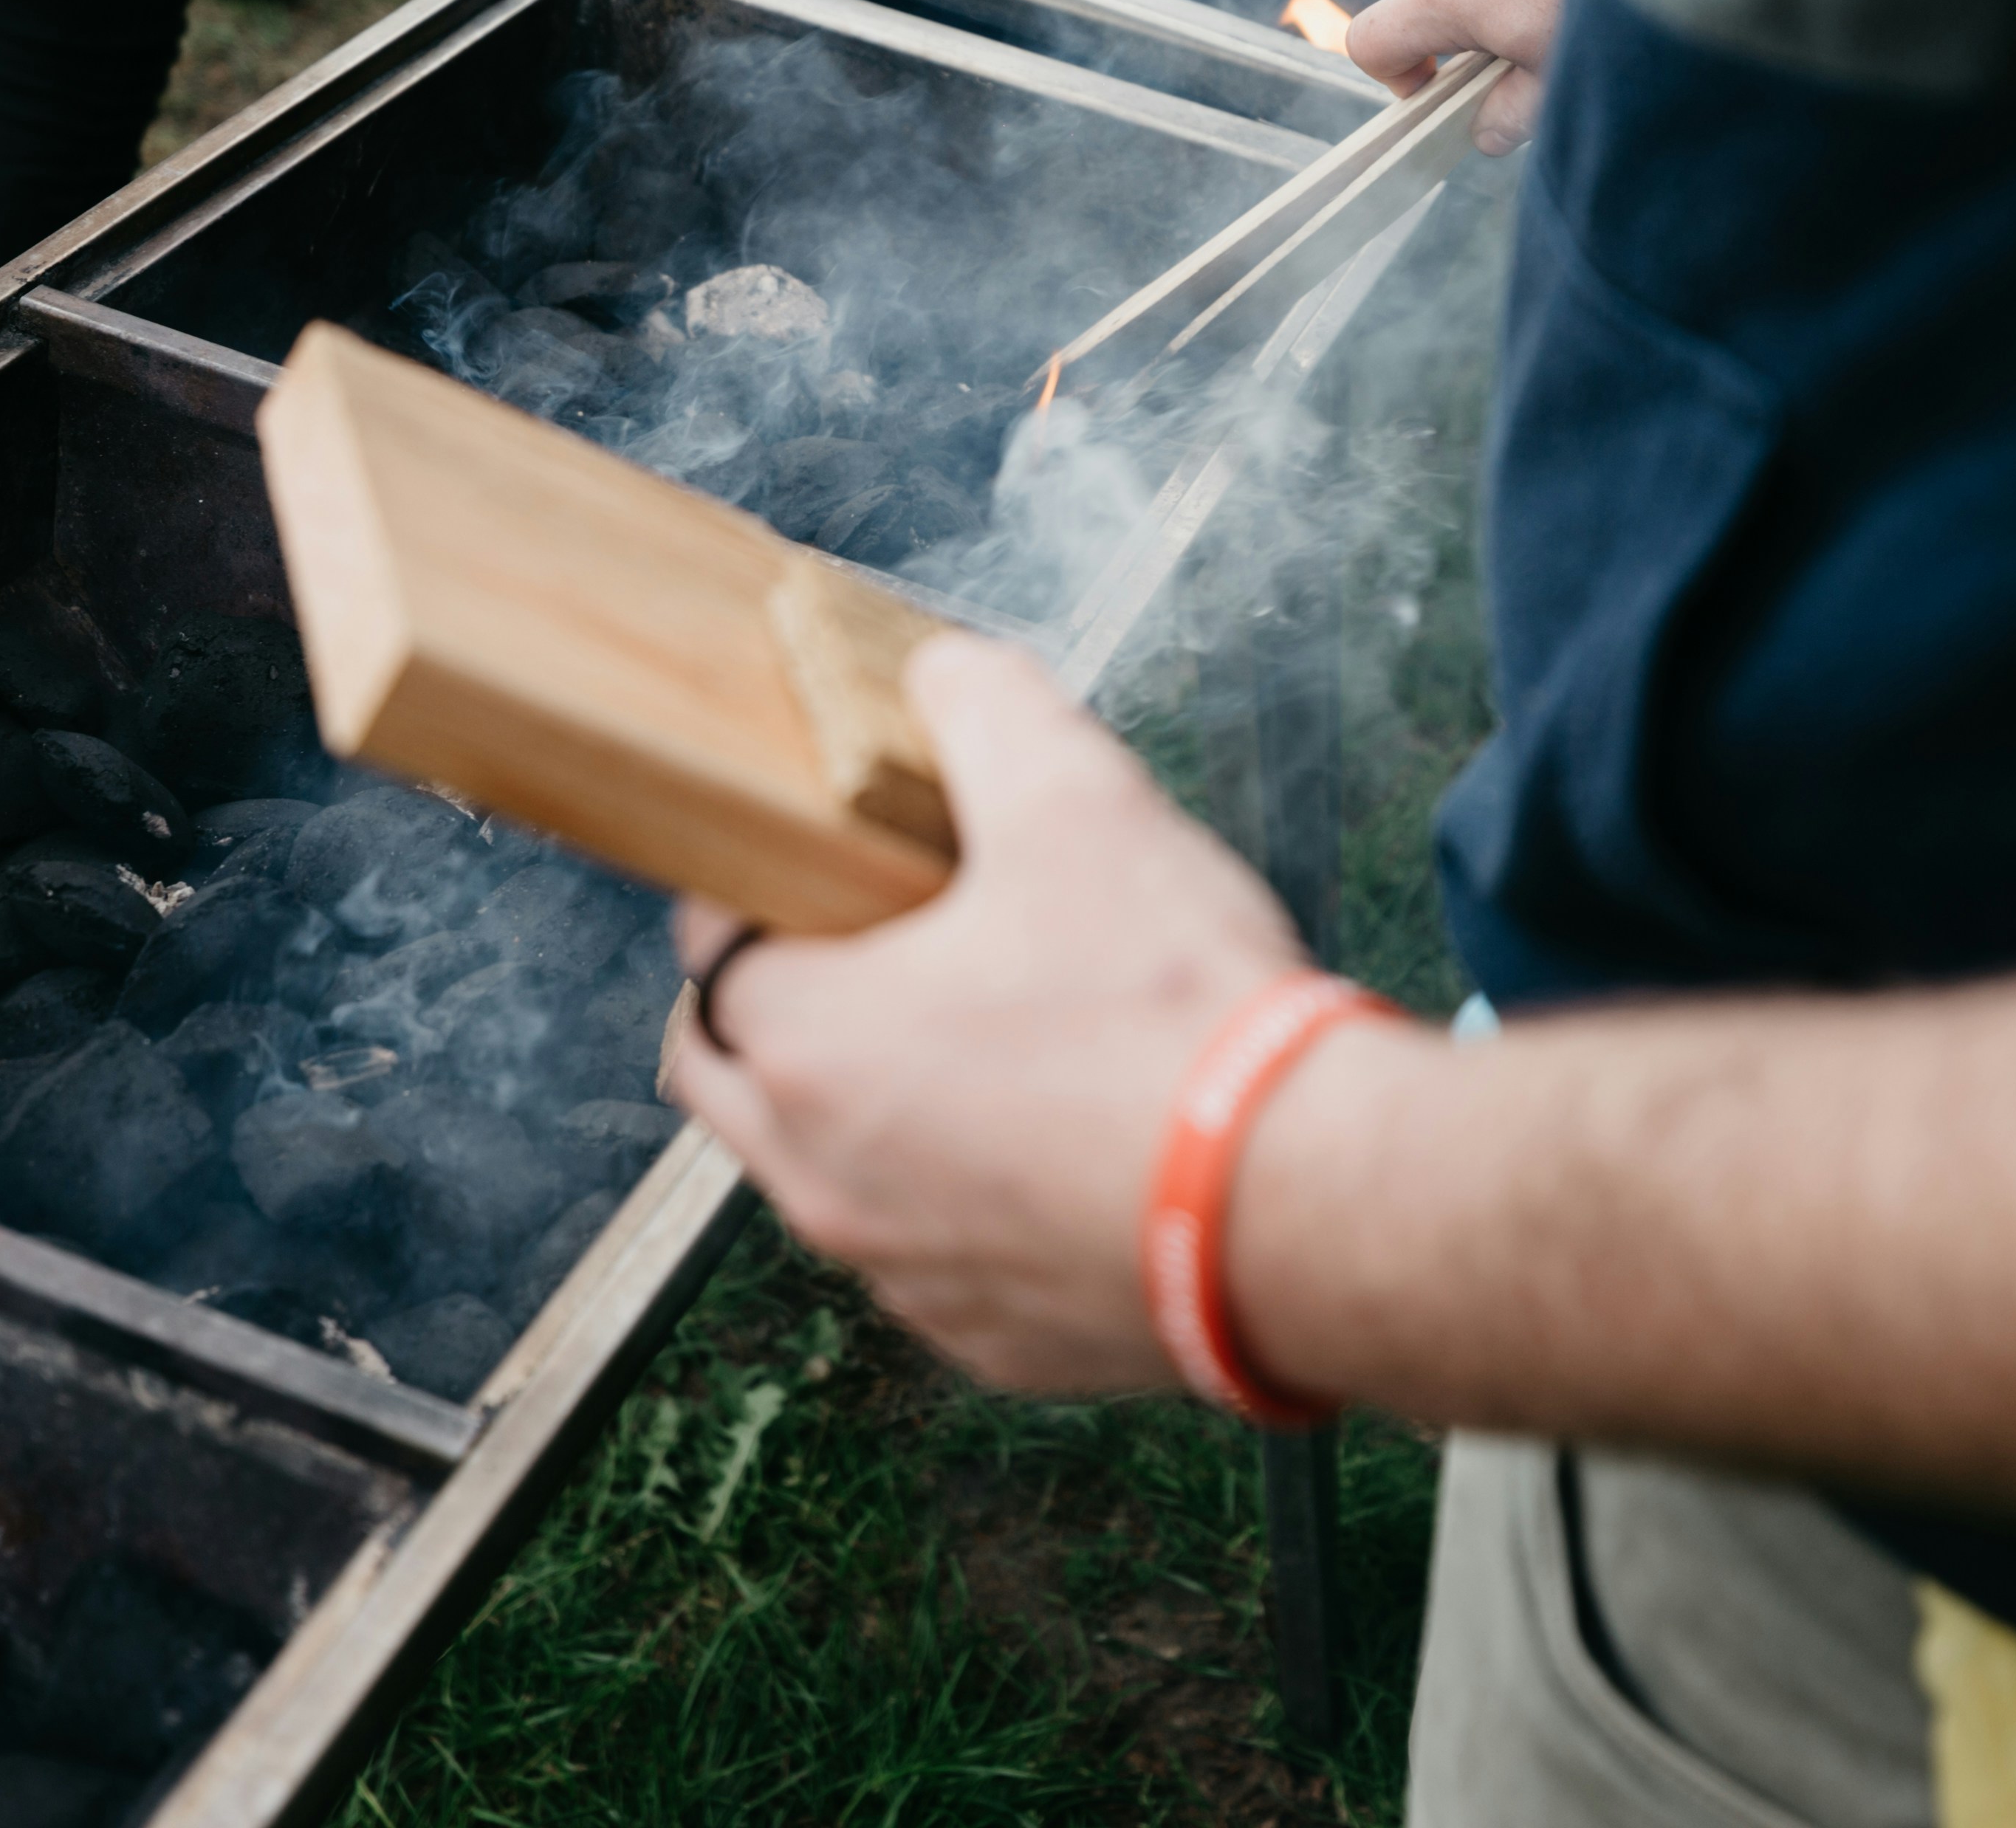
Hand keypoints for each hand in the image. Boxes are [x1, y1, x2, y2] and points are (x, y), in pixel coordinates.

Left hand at [663, 636, 1310, 1392]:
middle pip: (732, 1076)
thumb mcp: (1080, 800)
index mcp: (808, 1045)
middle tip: (872, 948)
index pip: (706, 953)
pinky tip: (1056, 1144)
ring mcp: (904, 1276)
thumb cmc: (1176, 1015)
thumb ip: (986, 707)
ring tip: (981, 1040)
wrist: (1309, 1209)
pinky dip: (962, 1199)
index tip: (820, 864)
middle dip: (777, 1007)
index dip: (754, 891)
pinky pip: (933, 1256)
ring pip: (828, 1176)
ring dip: (868, 1109)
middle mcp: (822, 1181)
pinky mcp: (991, 1341)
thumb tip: (945, 673)